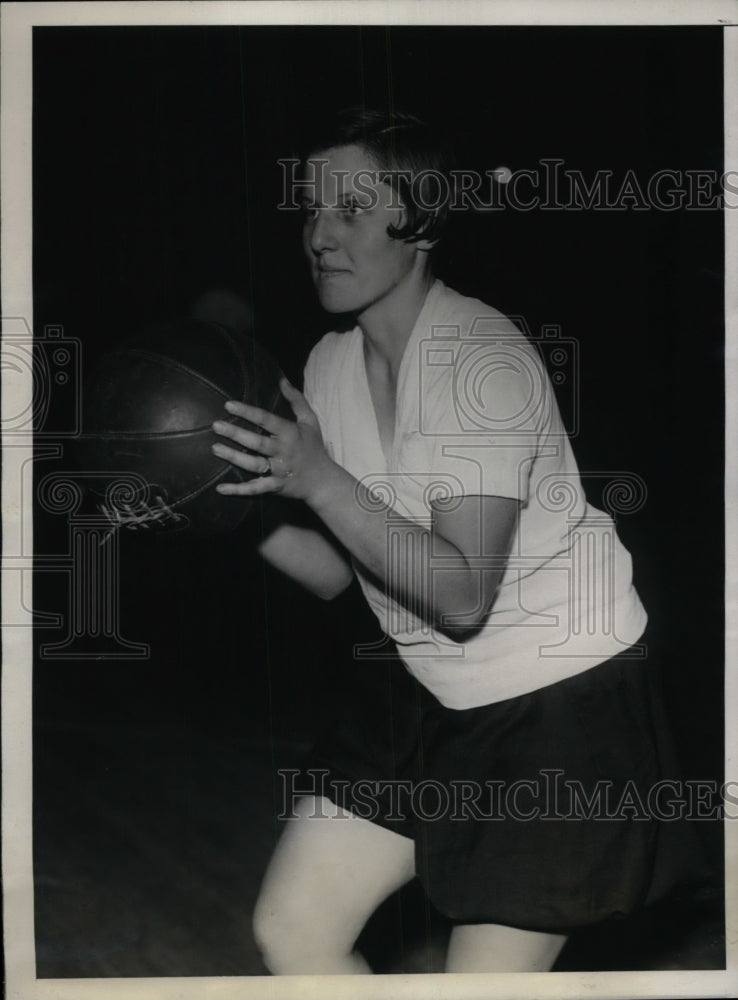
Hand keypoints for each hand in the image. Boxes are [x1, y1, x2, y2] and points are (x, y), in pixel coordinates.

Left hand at [211, 377, 334, 500]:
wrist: (323, 481)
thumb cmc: (314, 448)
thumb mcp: (310, 421)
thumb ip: (296, 400)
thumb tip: (282, 380)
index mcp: (289, 433)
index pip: (266, 420)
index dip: (247, 412)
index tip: (228, 405)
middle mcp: (283, 452)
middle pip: (257, 443)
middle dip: (236, 434)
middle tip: (216, 426)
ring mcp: (279, 471)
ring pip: (253, 464)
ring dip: (234, 457)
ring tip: (215, 448)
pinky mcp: (275, 487)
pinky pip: (255, 489)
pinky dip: (238, 490)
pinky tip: (220, 488)